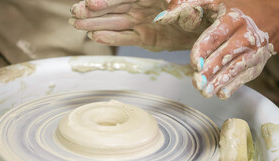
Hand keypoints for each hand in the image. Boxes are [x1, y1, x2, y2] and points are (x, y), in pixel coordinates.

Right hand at [69, 0, 201, 50]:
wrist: (204, 23)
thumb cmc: (197, 5)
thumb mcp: (186, 0)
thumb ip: (173, 2)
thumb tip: (166, 4)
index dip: (106, 1)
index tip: (90, 3)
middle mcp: (140, 6)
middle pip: (113, 8)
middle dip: (93, 11)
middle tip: (75, 14)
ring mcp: (140, 21)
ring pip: (114, 22)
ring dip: (95, 24)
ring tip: (77, 25)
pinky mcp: (144, 37)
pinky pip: (126, 37)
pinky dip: (112, 38)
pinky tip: (95, 37)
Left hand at [155, 0, 278, 98]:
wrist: (268, 18)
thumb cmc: (232, 10)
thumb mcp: (212, 2)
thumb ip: (185, 6)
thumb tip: (161, 18)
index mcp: (233, 18)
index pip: (216, 36)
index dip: (203, 50)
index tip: (193, 64)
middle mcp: (246, 35)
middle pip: (225, 55)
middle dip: (210, 70)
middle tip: (197, 82)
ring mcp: (254, 51)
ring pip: (236, 68)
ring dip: (220, 82)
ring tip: (205, 92)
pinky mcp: (257, 63)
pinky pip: (246, 77)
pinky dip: (234, 86)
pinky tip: (221, 94)